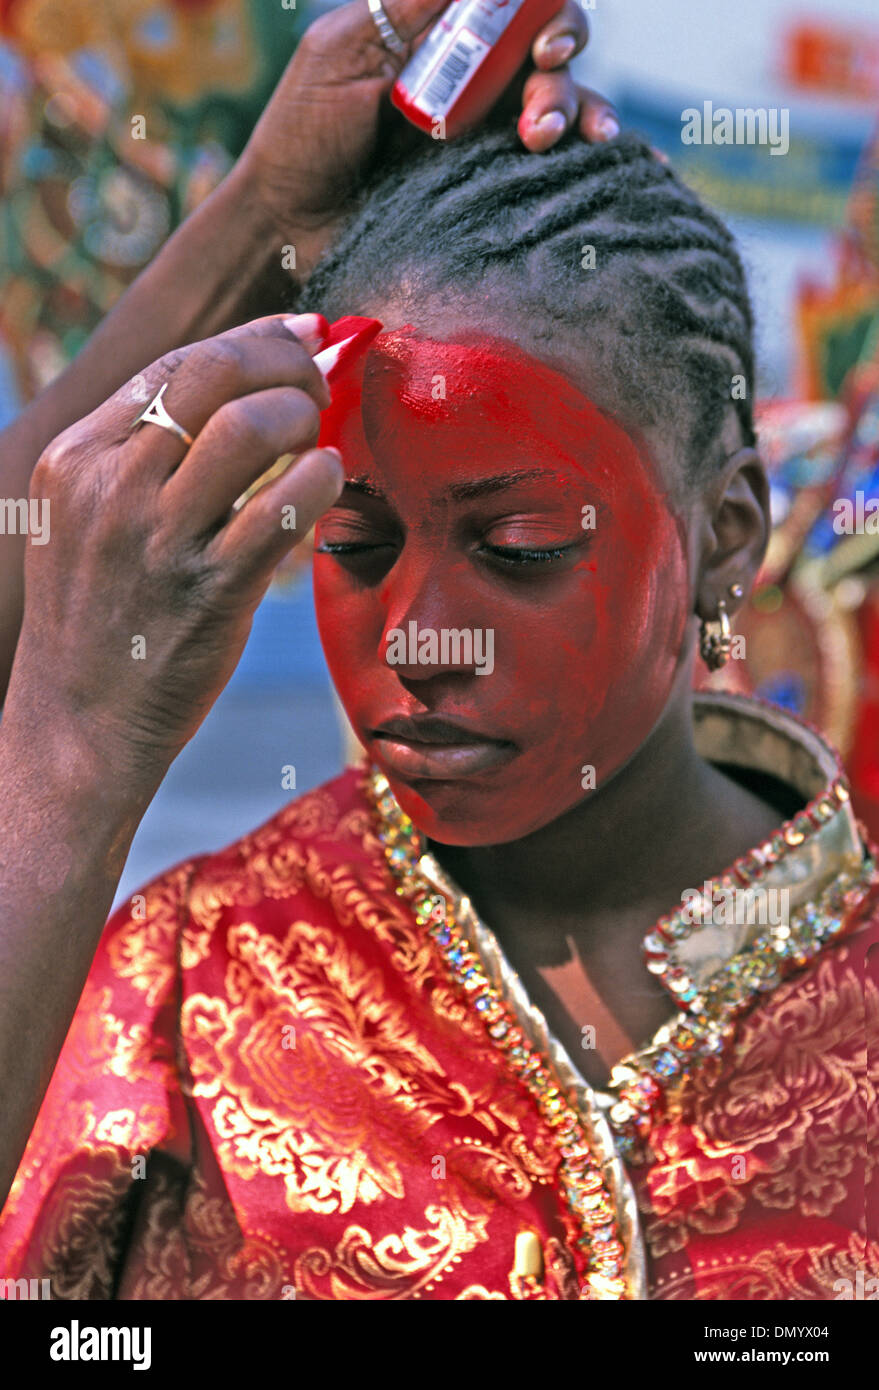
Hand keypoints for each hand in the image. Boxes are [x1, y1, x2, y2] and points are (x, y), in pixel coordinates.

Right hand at [6, 314, 341, 792]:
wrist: (78, 723)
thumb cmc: (99, 617)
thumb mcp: (86, 521)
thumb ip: (142, 456)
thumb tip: (239, 386)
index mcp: (73, 459)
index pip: (172, 363)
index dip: (252, 337)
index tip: (300, 333)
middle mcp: (109, 488)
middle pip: (211, 374)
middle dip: (284, 361)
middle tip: (322, 380)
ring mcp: (159, 540)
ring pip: (248, 427)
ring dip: (302, 415)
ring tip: (317, 437)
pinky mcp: (210, 590)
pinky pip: (283, 508)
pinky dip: (320, 476)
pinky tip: (327, 479)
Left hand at [240, 0, 616, 275]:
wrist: (286, 226)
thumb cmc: (302, 136)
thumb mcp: (343, 52)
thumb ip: (408, 9)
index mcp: (443, 40)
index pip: (515, 6)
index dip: (543, 12)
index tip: (541, 41)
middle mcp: (475, 85)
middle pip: (549, 54)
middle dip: (559, 71)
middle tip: (537, 109)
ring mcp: (486, 142)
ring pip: (561, 110)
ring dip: (576, 114)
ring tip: (552, 142)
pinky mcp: (490, 196)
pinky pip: (554, 178)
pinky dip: (600, 168)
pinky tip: (632, 168)